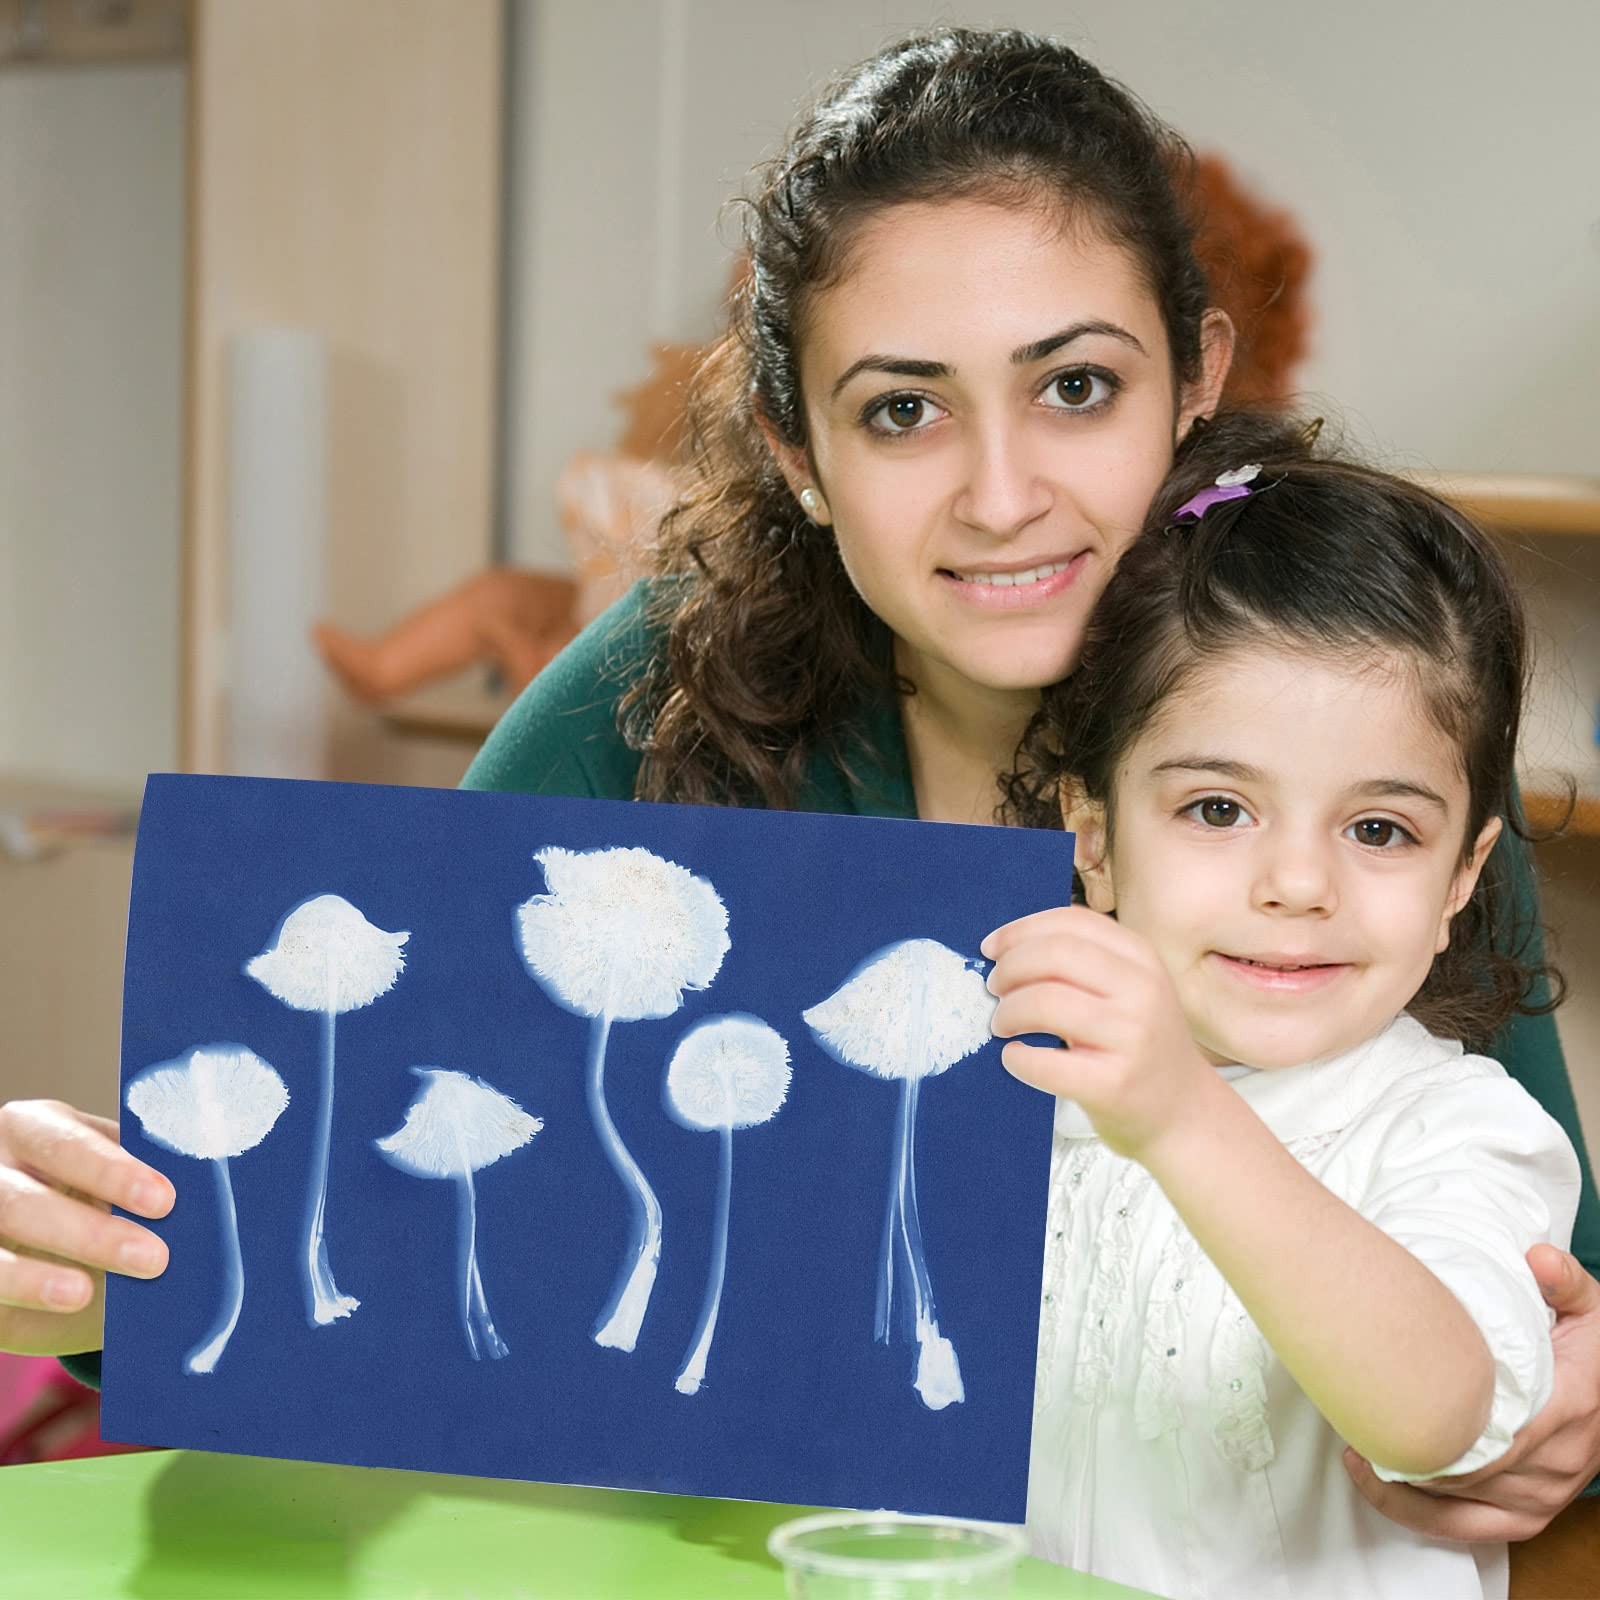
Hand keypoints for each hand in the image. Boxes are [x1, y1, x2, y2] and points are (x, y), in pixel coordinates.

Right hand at [0, 1098, 173, 1357]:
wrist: (43, 1247)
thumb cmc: (92, 1196)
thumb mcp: (110, 1180)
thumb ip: (143, 1184)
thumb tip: (208, 1202)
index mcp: (35, 1128)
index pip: (67, 1145)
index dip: (112, 1172)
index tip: (165, 1201)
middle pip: (24, 1200)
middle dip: (90, 1231)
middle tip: (155, 1258)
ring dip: (34, 1276)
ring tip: (82, 1293)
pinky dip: (15, 1291)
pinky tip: (55, 1305)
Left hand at [982, 905, 1214, 1161]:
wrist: (1184, 1113)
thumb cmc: (1140, 1045)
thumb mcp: (1129, 989)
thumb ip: (1083, 963)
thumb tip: (1006, 947)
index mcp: (1142, 958)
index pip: (1071, 922)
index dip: (1021, 930)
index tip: (991, 948)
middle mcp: (1142, 991)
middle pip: (1054, 954)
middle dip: (1009, 968)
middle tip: (994, 989)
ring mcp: (1131, 1037)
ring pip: (1045, 1002)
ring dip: (1007, 1012)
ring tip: (1003, 1025)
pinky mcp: (1114, 1084)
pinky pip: (1045, 1063)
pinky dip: (1017, 1058)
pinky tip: (1015, 1058)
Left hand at [1343, 1245, 1599, 1540]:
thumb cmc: (1595, 1352)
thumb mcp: (1591, 1309)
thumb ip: (1564, 1281)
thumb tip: (1537, 1259)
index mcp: (1566, 1410)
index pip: (1494, 1432)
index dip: (1436, 1422)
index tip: (1387, 1399)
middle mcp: (1552, 1464)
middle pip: (1464, 1467)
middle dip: (1405, 1442)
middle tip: (1351, 1408)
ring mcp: (1539, 1498)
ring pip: (1456, 1500)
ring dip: (1401, 1474)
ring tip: (1352, 1437)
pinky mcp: (1526, 1517)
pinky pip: (1465, 1529)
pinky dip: (1414, 1512)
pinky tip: (1375, 1479)